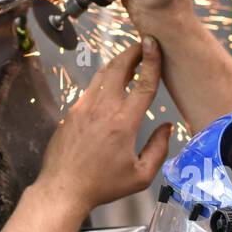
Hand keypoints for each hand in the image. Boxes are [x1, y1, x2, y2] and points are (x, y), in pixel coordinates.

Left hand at [36, 37, 172, 211]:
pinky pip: (91, 88)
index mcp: (124, 122)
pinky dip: (104, 79)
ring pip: (103, 74)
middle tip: (144, 44)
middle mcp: (103, 108)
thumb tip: (167, 127)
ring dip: (118, 62)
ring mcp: (84, 107)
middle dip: (133, 51)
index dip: (152, 60)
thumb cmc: (104, 185)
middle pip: (119, 67)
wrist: (63, 188)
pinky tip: (110, 83)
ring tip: (130, 58)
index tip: (155, 44)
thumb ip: (159, 149)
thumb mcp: (141, 176)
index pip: (143, 83)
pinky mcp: (72, 111)